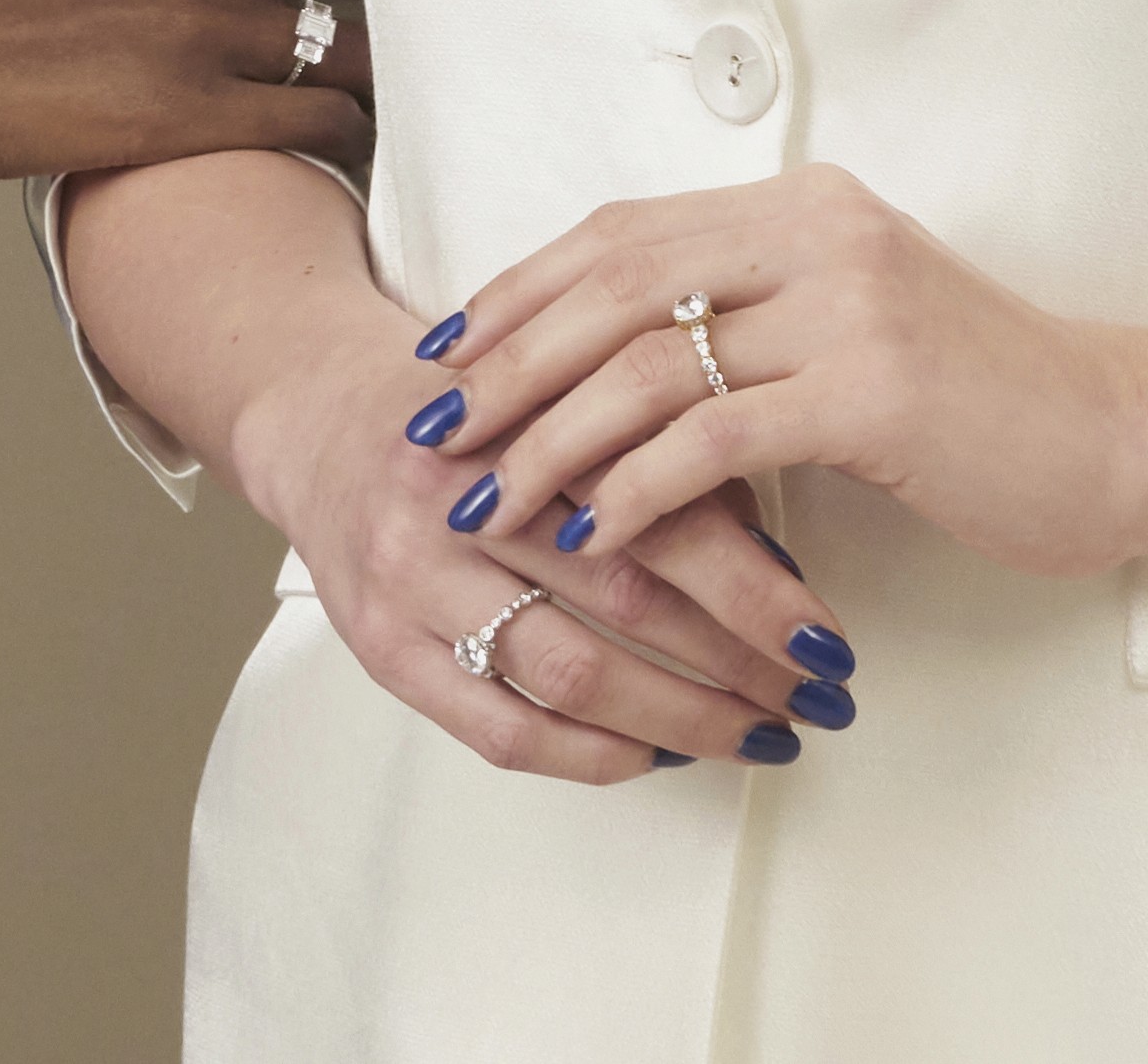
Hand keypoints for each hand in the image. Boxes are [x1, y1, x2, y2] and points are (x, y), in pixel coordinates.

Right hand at [230, 290, 839, 783]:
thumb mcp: (565, 391)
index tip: (828, 639)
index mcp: (520, 415)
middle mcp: (459, 499)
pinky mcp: (381, 648)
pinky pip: (500, 729)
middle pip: (624, 596)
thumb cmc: (475, 409)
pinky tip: (656, 756)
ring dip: (681, 719)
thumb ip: (661, 452)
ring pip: (569, 672)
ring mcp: (411, 579)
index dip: (756, 586)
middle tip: (818, 698)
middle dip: (739, 661)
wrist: (320, 414)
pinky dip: (591, 754)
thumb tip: (782, 568)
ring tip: (758, 735)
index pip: (659, 510)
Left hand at [427, 164, 1147, 584]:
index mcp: (804, 208)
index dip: (523, 288)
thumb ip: (759, 315)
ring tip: (491, 498)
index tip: (449, 348)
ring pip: (650, 363)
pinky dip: (636, 487)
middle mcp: (817, 234)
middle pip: (615, 286)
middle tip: (436, 427)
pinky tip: (590, 532)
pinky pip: (715, 438)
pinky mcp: (871, 391)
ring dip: (552, 436)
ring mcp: (847, 306)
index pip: (623, 232)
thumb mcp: (857, 327)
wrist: (1123, 435)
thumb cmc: (987, 401)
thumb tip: (627, 357)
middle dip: (509, 362)